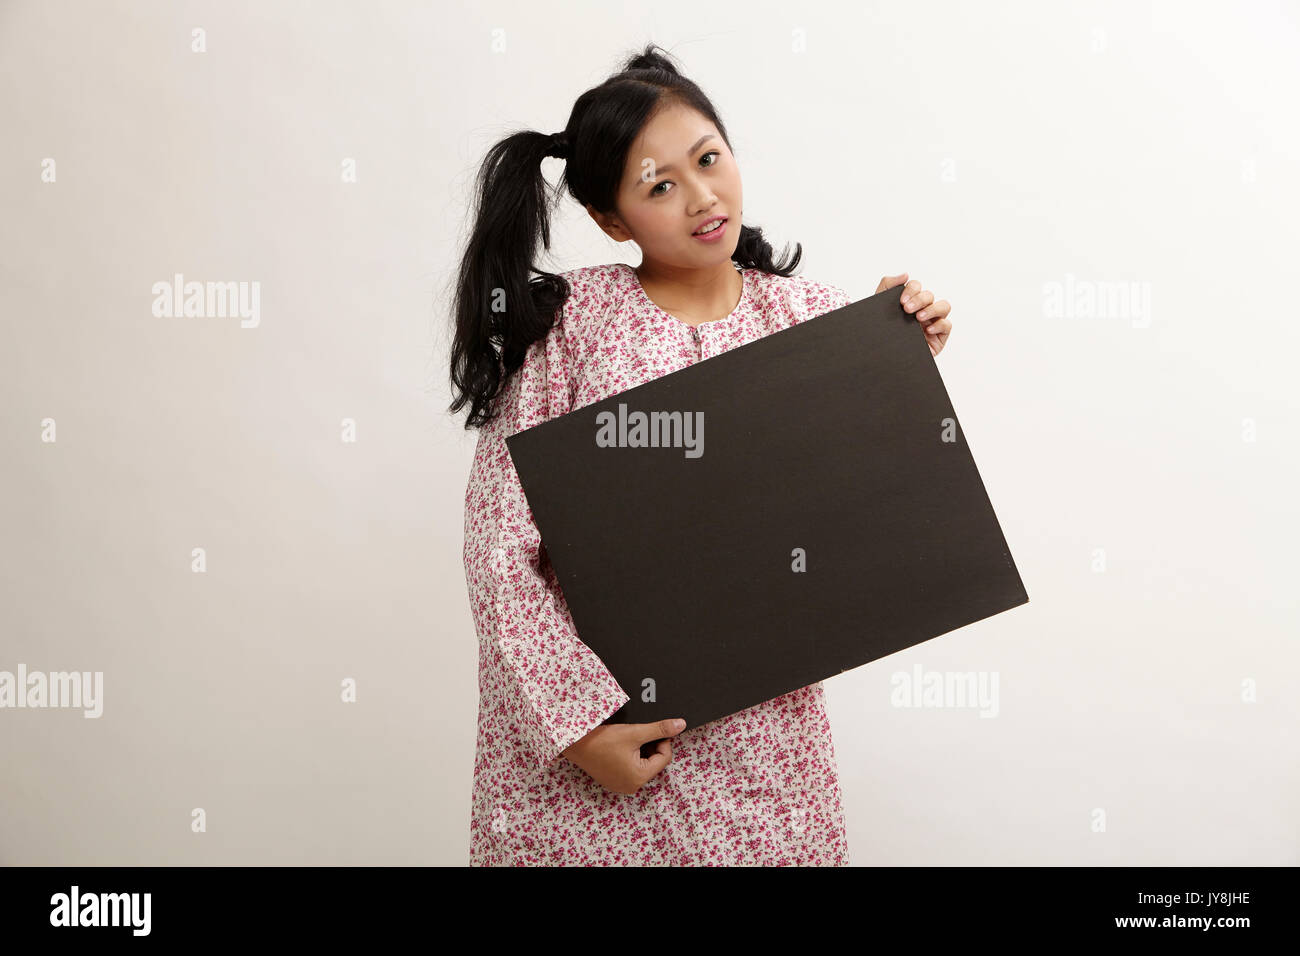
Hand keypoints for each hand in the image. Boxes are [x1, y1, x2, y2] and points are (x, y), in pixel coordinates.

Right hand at [561, 717, 685, 794]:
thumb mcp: (635, 732)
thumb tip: (680, 725)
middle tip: (637, 735)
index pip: (664, 758)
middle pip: (654, 762)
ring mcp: (621, 785)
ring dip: (640, 751)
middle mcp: (631, 786)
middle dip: (650, 746)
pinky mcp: (613, 781)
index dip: (662, 741)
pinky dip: (630, 757)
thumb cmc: (601, 740)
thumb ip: (659, 729)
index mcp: (639, 778)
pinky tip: (619, 748)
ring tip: (626, 741)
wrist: (574, 743)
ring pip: (643, 764)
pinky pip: (631, 769)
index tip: (653, 730)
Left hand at [876, 272, 951, 356]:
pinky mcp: (939, 337)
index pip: (916, 287)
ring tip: (918, 318)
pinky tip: (927, 330)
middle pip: (929, 295)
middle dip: (919, 300)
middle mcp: (923, 309)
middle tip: (907, 309)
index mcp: (910, 301)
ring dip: (932, 309)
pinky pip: (947, 325)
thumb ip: (887, 285)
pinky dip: (939, 325)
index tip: (901, 301)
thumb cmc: (882, 332)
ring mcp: (932, 322)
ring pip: (944, 306)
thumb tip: (905, 274)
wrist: (880, 357)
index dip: (912, 289)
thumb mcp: (879, 307)